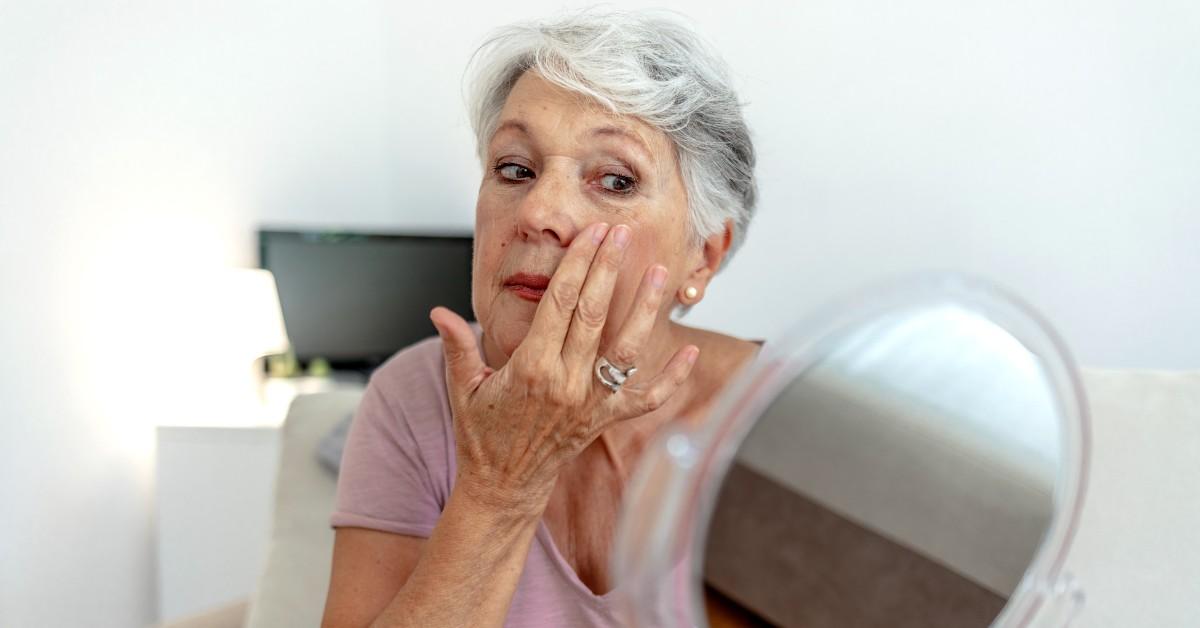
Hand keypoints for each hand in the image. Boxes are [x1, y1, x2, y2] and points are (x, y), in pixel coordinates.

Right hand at [429, 222, 699, 513]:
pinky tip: (691, 350)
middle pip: (593, 313)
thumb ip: (457, 347)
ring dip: (644, 308)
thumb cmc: (483, 434)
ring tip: (660, 272)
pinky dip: (672, 377)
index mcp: (531, 368)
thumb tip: (439, 312)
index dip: (578, 264)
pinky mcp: (606, 419)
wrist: (504, 485)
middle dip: (609, 268)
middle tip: (621, 232)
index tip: (591, 234)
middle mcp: (565, 382)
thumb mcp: (464, 387)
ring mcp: (590, 401)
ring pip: (626, 347)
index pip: (559, 303)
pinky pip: (646, 398)